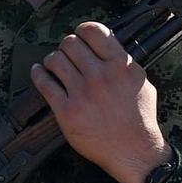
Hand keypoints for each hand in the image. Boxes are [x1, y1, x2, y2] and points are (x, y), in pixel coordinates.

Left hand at [30, 21, 172, 182]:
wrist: (134, 151)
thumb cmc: (140, 119)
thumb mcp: (142, 83)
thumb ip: (124, 63)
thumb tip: (106, 45)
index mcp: (121, 66)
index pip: (93, 31)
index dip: (83, 31)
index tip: (82, 37)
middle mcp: (101, 76)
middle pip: (70, 43)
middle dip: (67, 47)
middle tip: (69, 55)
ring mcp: (82, 93)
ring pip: (54, 60)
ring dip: (52, 60)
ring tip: (55, 66)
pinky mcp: (67, 111)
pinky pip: (44, 83)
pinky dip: (38, 74)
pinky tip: (40, 72)